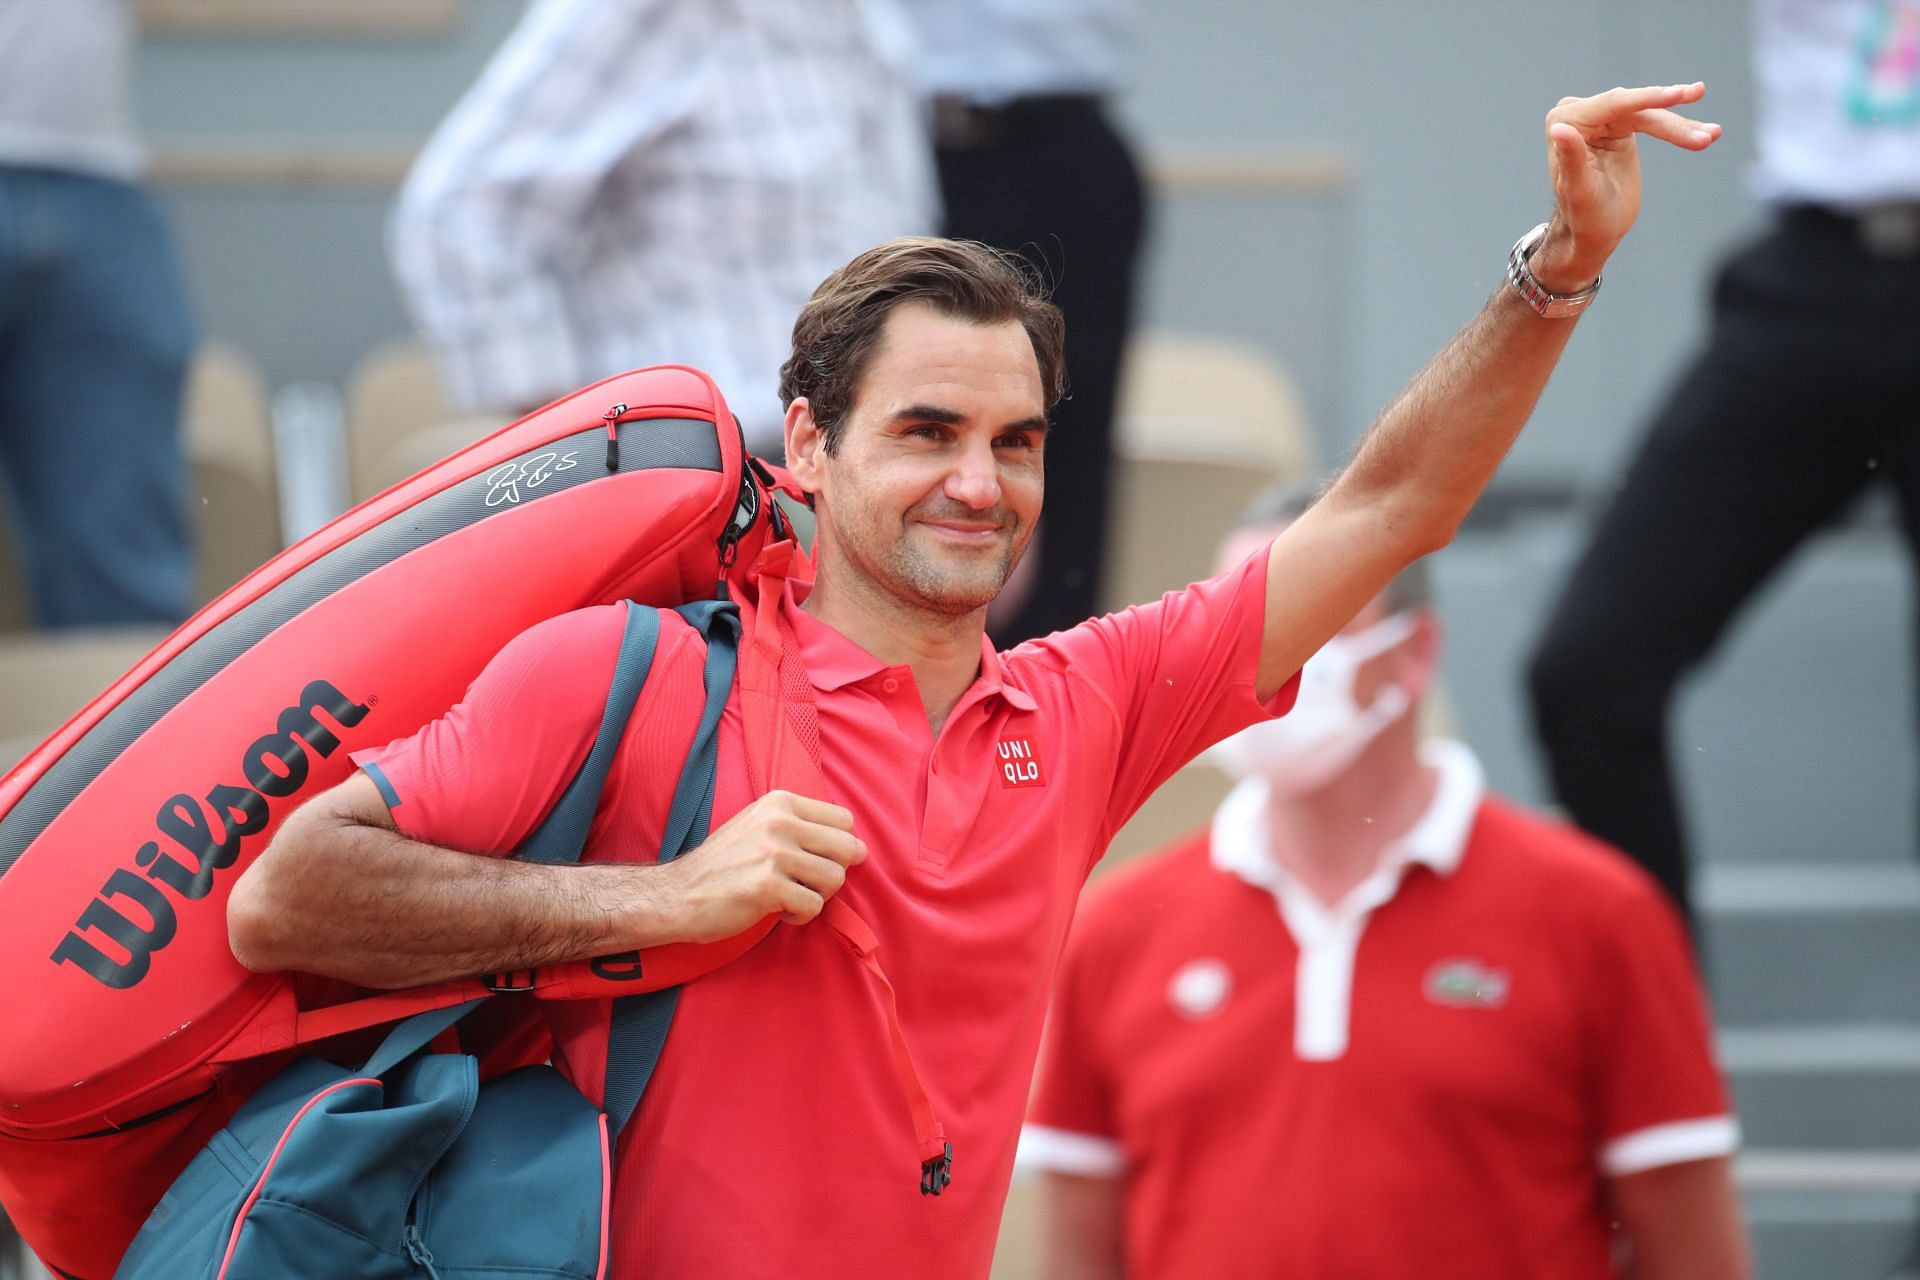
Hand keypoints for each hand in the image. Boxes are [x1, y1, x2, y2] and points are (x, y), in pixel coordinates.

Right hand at [656, 790, 866, 940]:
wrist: (677, 894)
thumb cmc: (723, 865)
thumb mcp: (759, 825)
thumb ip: (802, 826)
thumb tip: (859, 846)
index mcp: (780, 802)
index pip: (844, 820)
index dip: (838, 846)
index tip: (814, 860)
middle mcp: (780, 821)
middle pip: (848, 848)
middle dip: (833, 872)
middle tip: (806, 883)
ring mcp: (773, 853)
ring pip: (835, 879)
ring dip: (818, 896)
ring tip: (790, 896)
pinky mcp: (768, 886)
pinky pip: (814, 906)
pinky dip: (801, 916)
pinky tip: (778, 911)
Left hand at [1534, 83, 1721, 291]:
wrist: (1593, 232)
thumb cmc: (1582, 216)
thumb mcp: (1579, 190)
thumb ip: (1570, 157)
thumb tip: (1558, 127)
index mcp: (1565, 121)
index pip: (1613, 103)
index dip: (1648, 99)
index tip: (1679, 95)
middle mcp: (1581, 114)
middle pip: (1637, 110)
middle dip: (1673, 122)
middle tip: (1707, 132)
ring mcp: (1603, 119)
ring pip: (1650, 115)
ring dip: (1683, 126)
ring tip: (1712, 135)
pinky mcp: (1622, 127)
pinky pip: (1655, 121)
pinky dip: (1680, 128)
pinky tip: (1706, 131)